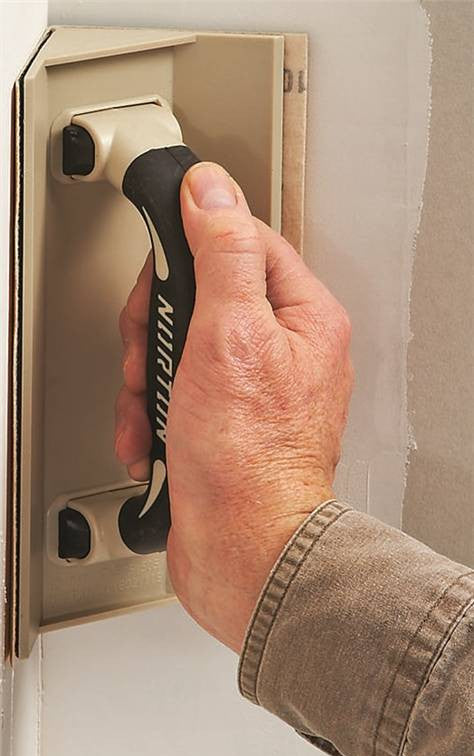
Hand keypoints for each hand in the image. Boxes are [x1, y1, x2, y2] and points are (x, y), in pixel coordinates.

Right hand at [115, 163, 352, 652]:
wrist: (243, 552)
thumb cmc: (249, 461)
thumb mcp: (230, 336)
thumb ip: (223, 253)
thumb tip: (212, 190)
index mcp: (302, 317)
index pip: (241, 241)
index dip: (190, 250)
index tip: (161, 275)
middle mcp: (280, 349)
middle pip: (199, 296)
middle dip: (157, 330)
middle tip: (151, 357)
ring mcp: (248, 388)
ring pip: (176, 347)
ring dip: (147, 380)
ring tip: (153, 411)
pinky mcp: (220, 422)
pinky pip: (173, 392)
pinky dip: (151, 414)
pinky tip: (153, 439)